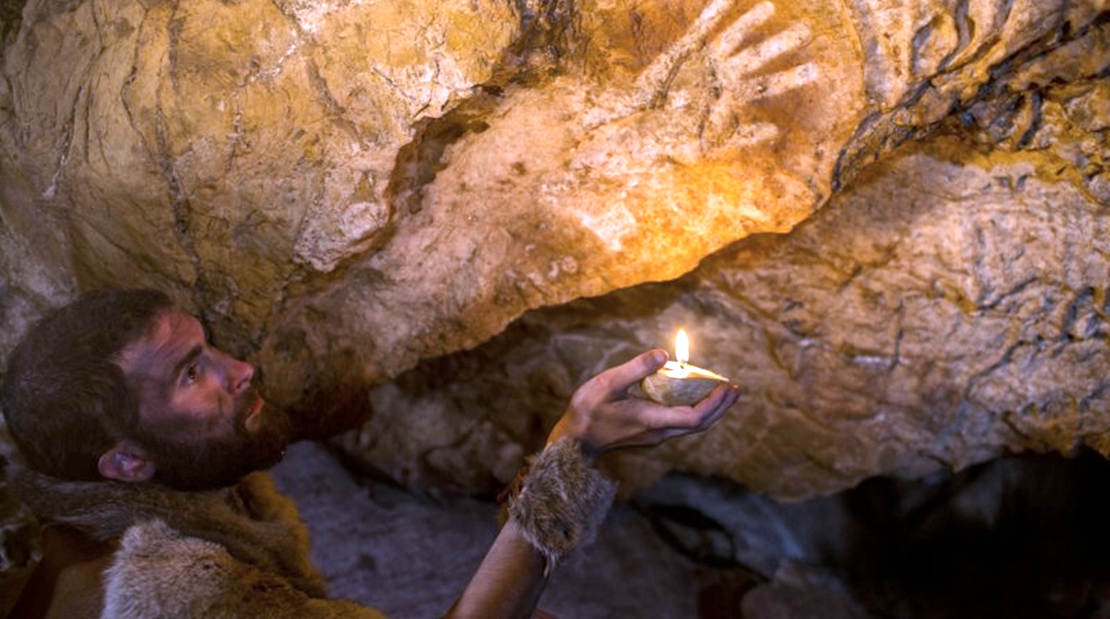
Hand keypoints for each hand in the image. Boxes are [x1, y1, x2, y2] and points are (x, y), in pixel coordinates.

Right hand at [547, 349, 739, 459]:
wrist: (574, 442)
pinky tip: (694, 397)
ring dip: (710, 410)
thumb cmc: (588, 411)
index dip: (715, 403)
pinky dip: (694, 410)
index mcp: (652, 420)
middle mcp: (658, 433)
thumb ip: (637, 368)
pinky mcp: (649, 435)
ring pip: (691, 426)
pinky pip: (680, 424)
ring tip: (723, 392)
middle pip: (700, 424)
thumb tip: (664, 354)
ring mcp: (654, 436)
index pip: (695, 417)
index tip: (728, 386)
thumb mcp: (608, 383)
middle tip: (735, 388)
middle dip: (720, 406)